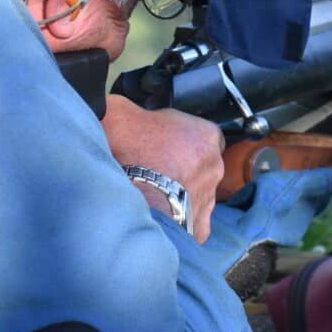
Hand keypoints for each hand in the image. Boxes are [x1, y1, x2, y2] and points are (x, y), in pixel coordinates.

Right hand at [101, 94, 223, 241]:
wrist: (124, 200)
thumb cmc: (128, 154)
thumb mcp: (119, 110)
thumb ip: (128, 106)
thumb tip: (117, 105)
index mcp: (205, 134)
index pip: (201, 131)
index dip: (179, 136)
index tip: (160, 142)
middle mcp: (214, 166)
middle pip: (200, 163)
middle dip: (180, 166)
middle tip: (151, 168)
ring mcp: (208, 199)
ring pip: (196, 192)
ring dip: (178, 192)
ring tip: (150, 193)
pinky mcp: (199, 226)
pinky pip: (191, 221)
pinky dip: (177, 219)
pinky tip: (158, 215)